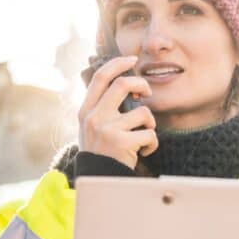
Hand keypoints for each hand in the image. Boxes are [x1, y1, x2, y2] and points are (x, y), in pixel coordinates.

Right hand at [78, 55, 157, 169]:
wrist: (97, 180)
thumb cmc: (99, 152)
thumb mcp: (91, 127)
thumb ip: (101, 107)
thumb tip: (124, 82)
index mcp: (86, 110)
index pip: (101, 77)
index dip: (118, 63)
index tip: (132, 59)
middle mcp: (94, 117)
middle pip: (123, 84)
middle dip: (142, 84)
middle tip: (146, 93)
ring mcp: (107, 129)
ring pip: (143, 112)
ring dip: (150, 124)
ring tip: (143, 136)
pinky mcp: (122, 143)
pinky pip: (149, 134)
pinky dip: (152, 144)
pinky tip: (143, 151)